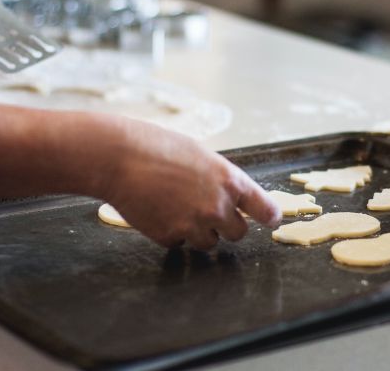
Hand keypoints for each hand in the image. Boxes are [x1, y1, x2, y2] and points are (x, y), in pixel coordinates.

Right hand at [101, 120, 280, 249]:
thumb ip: (218, 178)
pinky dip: (171, 233)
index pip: (265, 209)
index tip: (271, 219)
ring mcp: (194, 225)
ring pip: (209, 243)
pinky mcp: (170, 237)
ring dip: (198, 232)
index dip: (269, 216)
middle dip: (226, 226)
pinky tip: (157, 211)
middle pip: (238, 233)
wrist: (119, 157)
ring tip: (176, 207)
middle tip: (207, 212)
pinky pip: (179, 243)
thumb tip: (227, 195)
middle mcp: (218, 207)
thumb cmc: (157, 146)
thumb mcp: (199, 155)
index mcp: (230, 181)